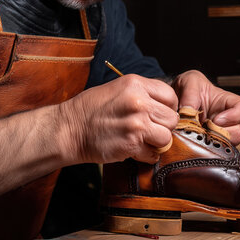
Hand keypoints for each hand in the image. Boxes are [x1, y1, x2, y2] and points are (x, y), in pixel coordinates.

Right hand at [59, 75, 178, 163]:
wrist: (68, 129)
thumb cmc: (91, 109)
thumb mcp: (118, 89)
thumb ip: (142, 93)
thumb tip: (165, 105)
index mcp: (136, 84)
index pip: (170, 96)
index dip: (167, 108)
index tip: (158, 115)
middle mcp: (139, 102)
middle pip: (171, 118)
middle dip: (163, 126)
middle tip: (150, 130)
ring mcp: (136, 123)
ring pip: (166, 137)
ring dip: (157, 142)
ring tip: (143, 140)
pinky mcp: (131, 143)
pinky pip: (153, 154)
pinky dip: (146, 155)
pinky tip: (134, 149)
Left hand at [172, 70, 239, 144]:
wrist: (173, 102)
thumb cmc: (187, 89)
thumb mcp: (188, 82)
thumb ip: (190, 93)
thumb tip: (189, 112)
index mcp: (228, 103)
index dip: (236, 115)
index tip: (216, 118)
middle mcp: (227, 121)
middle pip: (238, 134)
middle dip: (219, 134)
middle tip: (203, 129)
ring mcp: (218, 135)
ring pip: (225, 146)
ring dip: (209, 143)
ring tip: (194, 134)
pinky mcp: (208, 146)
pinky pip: (210, 153)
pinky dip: (200, 150)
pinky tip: (190, 141)